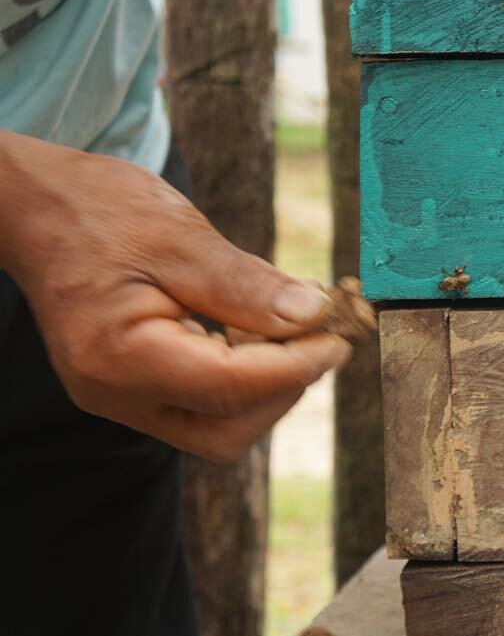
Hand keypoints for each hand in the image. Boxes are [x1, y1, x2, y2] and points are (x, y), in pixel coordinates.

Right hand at [0, 135, 350, 460]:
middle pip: (226, 430)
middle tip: (317, 333)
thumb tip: (314, 317)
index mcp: (119, 357)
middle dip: (283, 386)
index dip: (297, 367)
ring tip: (283, 320)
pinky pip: (200, 401)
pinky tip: (253, 325)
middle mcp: (114, 393)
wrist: (33, 205)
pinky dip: (241, 372)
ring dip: (266, 381)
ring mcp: (119, 396)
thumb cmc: (97, 210)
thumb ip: (247, 285)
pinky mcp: (131, 386)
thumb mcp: (180, 237)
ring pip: (217, 424)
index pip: (230, 389)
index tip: (339, 336)